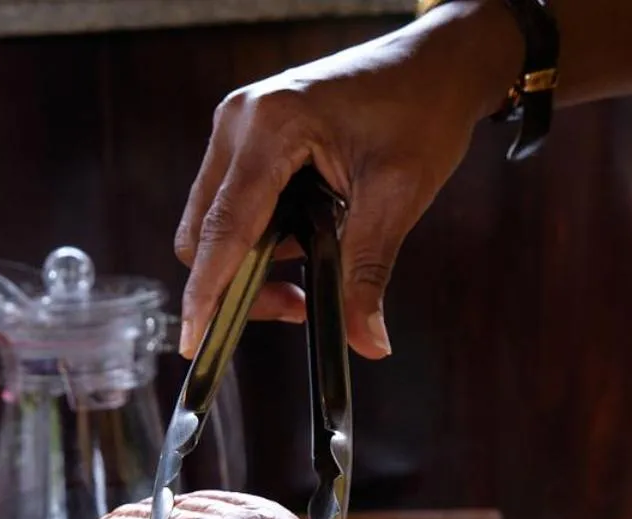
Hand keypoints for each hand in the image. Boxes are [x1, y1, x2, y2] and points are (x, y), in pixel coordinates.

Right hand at [174, 1, 519, 358]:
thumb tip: (366, 341)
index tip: (194, 343)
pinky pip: (232, 201)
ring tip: (314, 266)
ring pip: (213, 222)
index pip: (223, 230)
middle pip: (204, 233)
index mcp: (269, 128)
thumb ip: (369, 272)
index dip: (206, 295)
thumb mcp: (398, 196)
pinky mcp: (247, 134)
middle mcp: (239, 122)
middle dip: (238, 283)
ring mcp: (238, 125)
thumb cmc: (422, 109)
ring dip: (251, 260)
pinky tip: (307, 234)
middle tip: (298, 305)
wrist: (437, 62)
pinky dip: (260, 234)